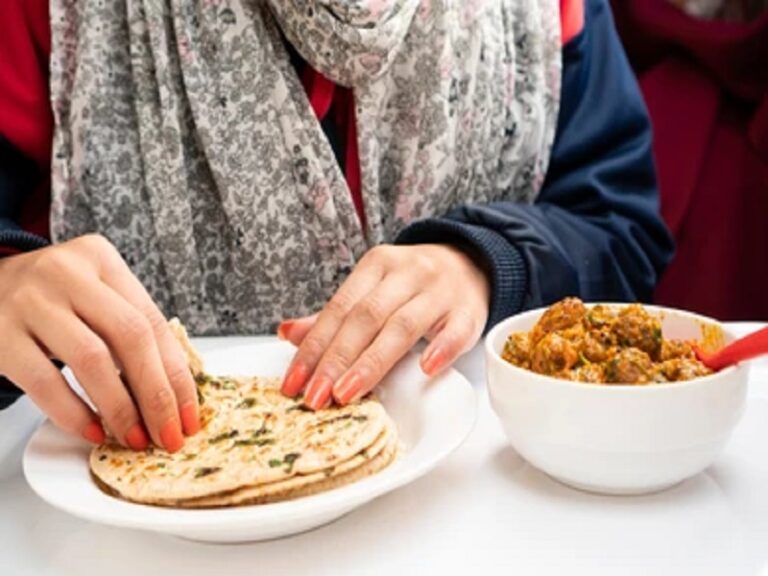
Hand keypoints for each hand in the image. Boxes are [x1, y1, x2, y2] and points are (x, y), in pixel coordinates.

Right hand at [0, 234, 199, 450]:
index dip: (177, 374)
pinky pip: (45, 381)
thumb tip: (175, 390)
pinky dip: (75, 413)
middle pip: (130, 337)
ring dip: (121, 408)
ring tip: (136, 438)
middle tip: (170, 434)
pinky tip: (94, 432)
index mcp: (101, 258)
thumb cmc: (48, 298)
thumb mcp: (91, 293)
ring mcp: (30, 300)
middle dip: (157, 394)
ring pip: (92, 359)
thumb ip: (129, 327)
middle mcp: (67, 272)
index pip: (152, 321)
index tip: (190, 414)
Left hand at [279, 244, 489, 408]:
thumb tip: (287, 333)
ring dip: (372, 362)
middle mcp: (407, 273)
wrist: (472, 264)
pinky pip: (455, 330)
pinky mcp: (469, 311)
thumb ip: (335, 315)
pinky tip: (425, 369)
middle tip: (315, 396)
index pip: (339, 308)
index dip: (314, 346)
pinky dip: (440, 349)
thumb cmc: (414, 284)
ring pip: (402, 326)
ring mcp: (440, 291)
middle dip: (336, 360)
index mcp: (377, 265)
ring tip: (348, 393)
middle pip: (365, 318)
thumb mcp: (374, 289)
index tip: (294, 382)